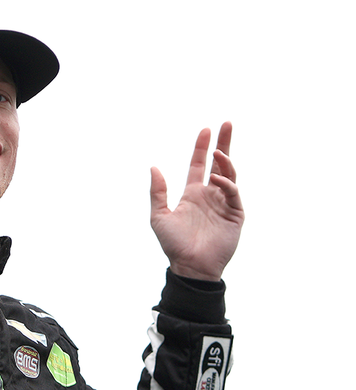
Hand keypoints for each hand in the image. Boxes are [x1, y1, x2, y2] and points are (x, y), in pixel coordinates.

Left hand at [149, 122, 244, 280]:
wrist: (190, 266)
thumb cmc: (174, 244)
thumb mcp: (159, 215)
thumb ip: (157, 192)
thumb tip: (153, 167)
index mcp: (193, 194)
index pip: (199, 165)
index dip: (202, 147)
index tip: (206, 129)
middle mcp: (210, 195)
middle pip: (220, 164)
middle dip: (224, 143)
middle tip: (227, 123)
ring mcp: (224, 204)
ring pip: (229, 175)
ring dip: (225, 161)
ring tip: (218, 150)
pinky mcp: (235, 214)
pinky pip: (232, 193)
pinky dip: (225, 184)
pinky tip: (215, 180)